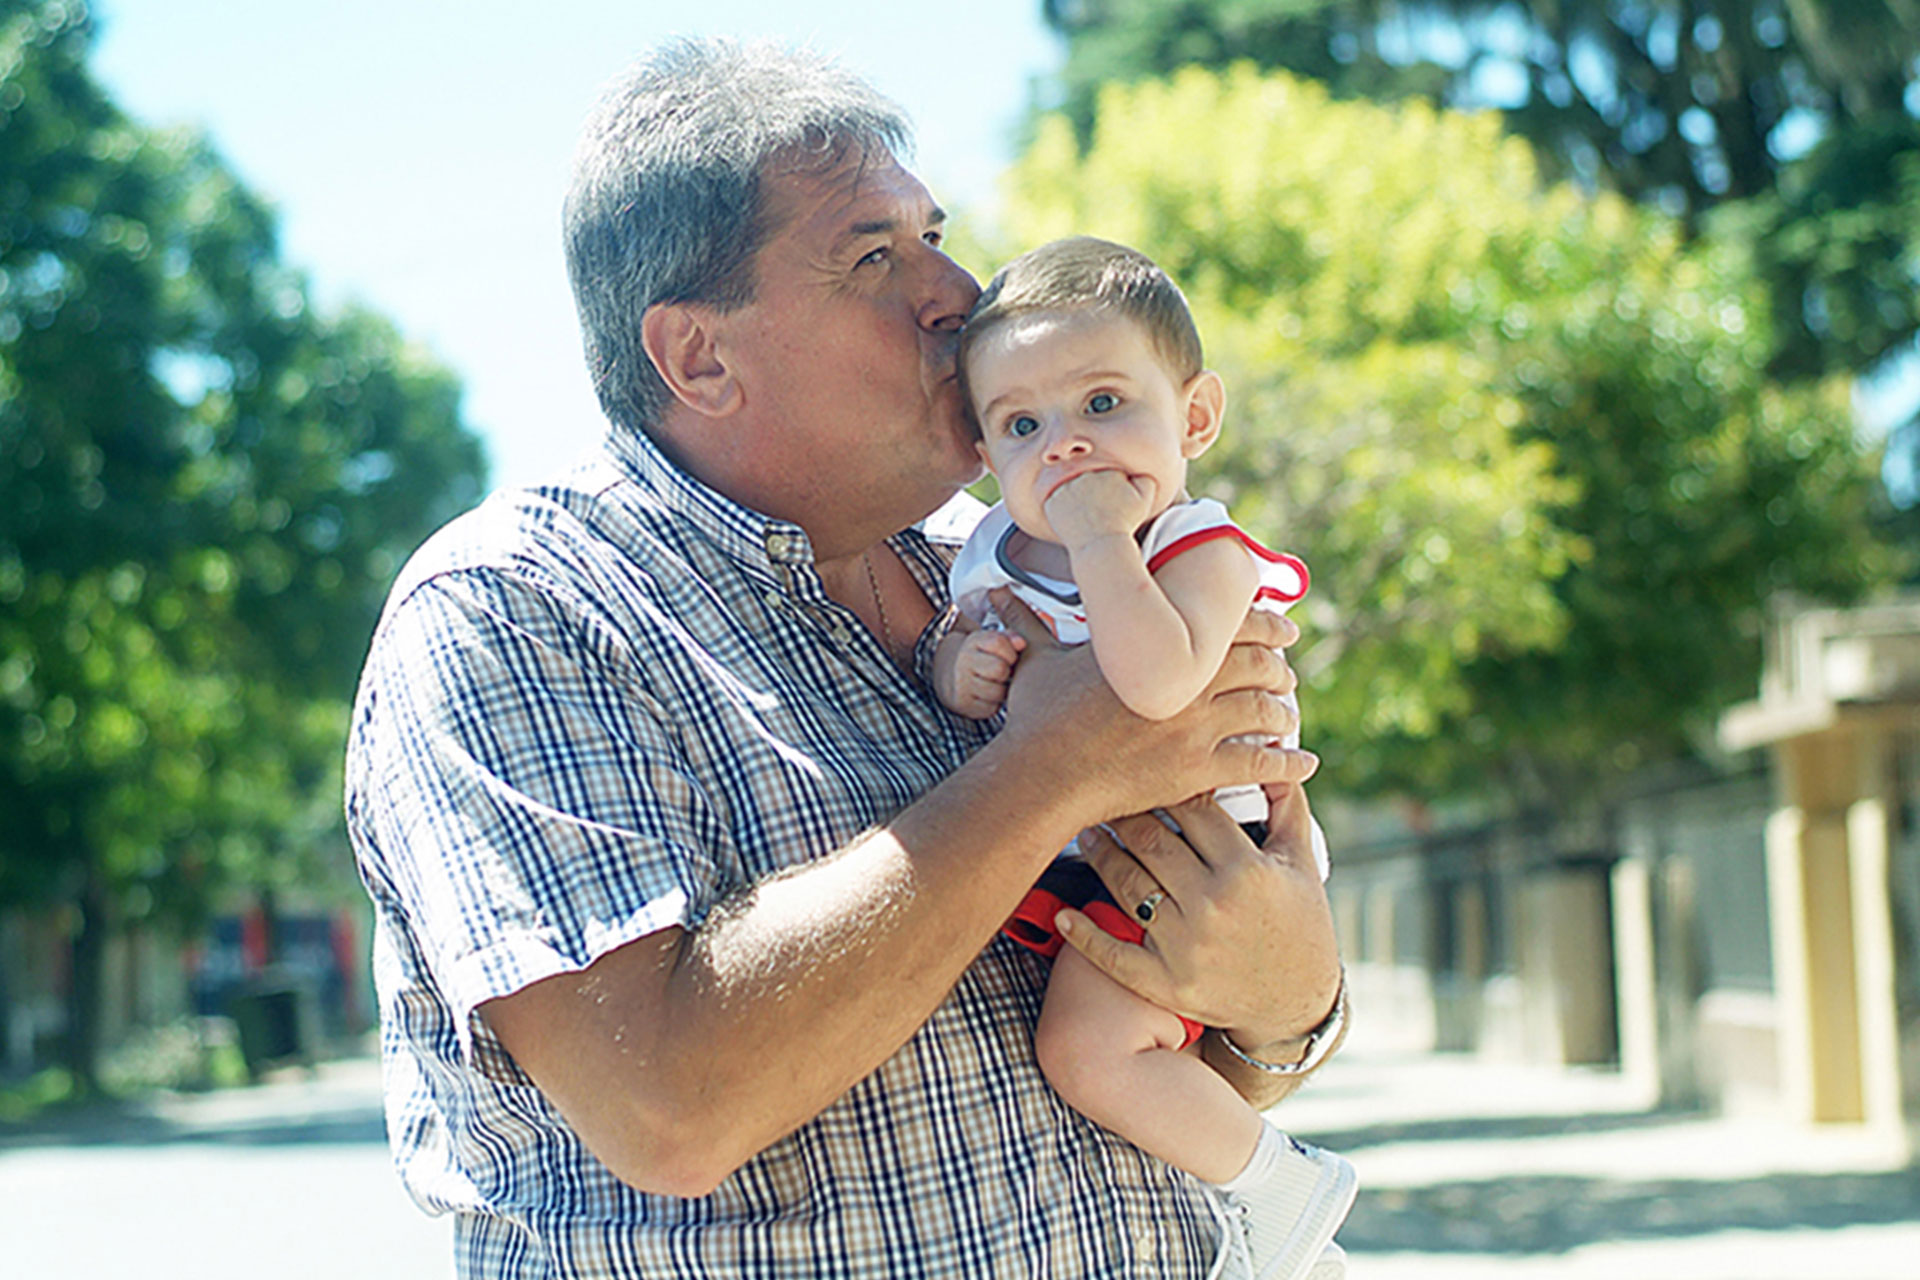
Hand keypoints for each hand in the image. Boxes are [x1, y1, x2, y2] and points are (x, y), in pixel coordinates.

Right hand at [934, 628, 1024, 718]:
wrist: (954, 678)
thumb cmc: (984, 658)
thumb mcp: (992, 642)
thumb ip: (1010, 638)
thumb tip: (1021, 643)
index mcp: (973, 642)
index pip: (998, 642)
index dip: (1011, 652)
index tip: (1010, 657)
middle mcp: (964, 662)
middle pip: (999, 669)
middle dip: (1007, 672)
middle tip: (1004, 673)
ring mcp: (962, 684)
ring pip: (997, 692)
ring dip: (1003, 690)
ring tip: (997, 684)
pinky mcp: (965, 704)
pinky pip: (992, 708)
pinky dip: (995, 704)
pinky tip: (990, 696)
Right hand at [997, 594, 1315, 823]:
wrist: (1044, 772)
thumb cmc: (1038, 717)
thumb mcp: (1035, 661)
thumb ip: (1026, 624)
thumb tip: (992, 596)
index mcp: (1158, 647)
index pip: (1230, 624)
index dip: (1265, 622)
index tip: (1284, 627)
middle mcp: (1187, 681)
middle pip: (1257, 665)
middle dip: (1280, 666)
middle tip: (1289, 671)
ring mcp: (1197, 727)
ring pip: (1263, 712)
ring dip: (1284, 712)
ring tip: (1290, 715)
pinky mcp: (1198, 770)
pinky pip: (1259, 764)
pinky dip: (1288, 763)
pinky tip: (1304, 763)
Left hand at [1042, 469, 1155, 550]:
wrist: (1101, 546)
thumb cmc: (1123, 525)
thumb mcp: (1144, 501)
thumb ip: (1145, 480)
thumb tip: (1137, 473)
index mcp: (1108, 470)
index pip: (1108, 476)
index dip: (1112, 492)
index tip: (1113, 507)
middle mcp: (1085, 474)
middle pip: (1089, 482)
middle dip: (1093, 494)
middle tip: (1099, 514)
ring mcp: (1067, 487)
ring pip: (1072, 490)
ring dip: (1077, 500)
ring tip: (1087, 519)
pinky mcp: (1052, 501)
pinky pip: (1056, 501)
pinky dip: (1062, 510)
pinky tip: (1074, 521)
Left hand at [1060, 788, 1339, 1045]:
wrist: (1297, 1005)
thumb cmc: (1301, 923)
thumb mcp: (1302, 862)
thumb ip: (1287, 805)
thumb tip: (1275, 748)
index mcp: (1247, 870)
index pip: (1194, 811)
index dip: (1168, 785)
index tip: (1148, 769)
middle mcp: (1213, 905)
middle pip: (1152, 842)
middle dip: (1125, 813)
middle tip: (1104, 793)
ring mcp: (1186, 946)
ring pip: (1128, 885)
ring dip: (1100, 855)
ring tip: (1087, 833)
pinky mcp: (1167, 983)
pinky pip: (1114, 955)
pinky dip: (1085, 935)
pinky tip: (1064, 915)